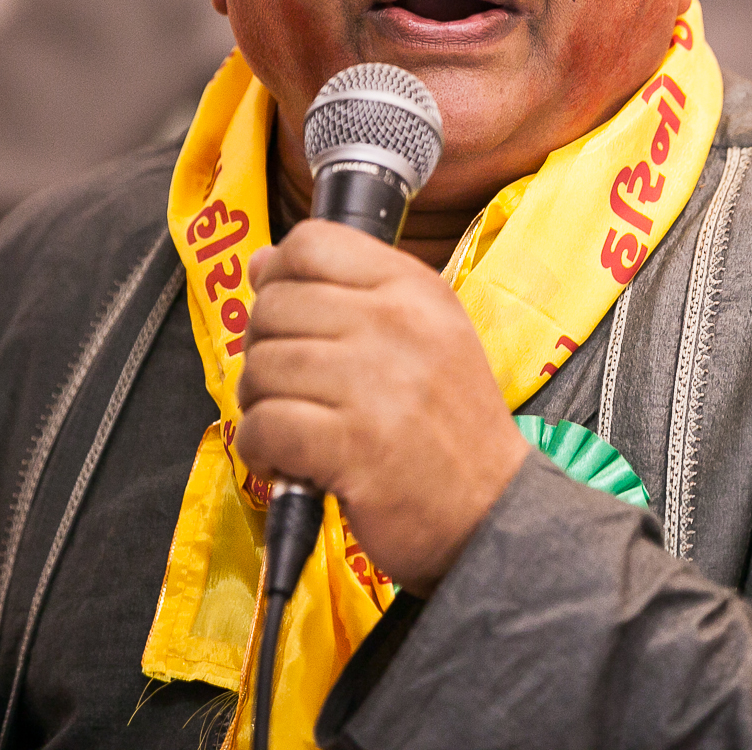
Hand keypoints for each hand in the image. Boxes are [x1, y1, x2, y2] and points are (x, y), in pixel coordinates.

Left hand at [236, 221, 529, 594]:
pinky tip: (289, 460)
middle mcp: (398, 323)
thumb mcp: (424, 335)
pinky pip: (263, 425)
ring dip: (261, 404)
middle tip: (293, 387)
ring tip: (295, 427)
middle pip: (274, 305)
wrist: (491, 509)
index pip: (311, 242)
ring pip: (260, 365)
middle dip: (265, 350)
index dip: (280, 279)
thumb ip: (346, 293)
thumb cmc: (449, 427)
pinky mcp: (352, 444)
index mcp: (415, 289)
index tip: (291, 318)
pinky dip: (260, 449)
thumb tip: (260, 264)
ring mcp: (376, 382)